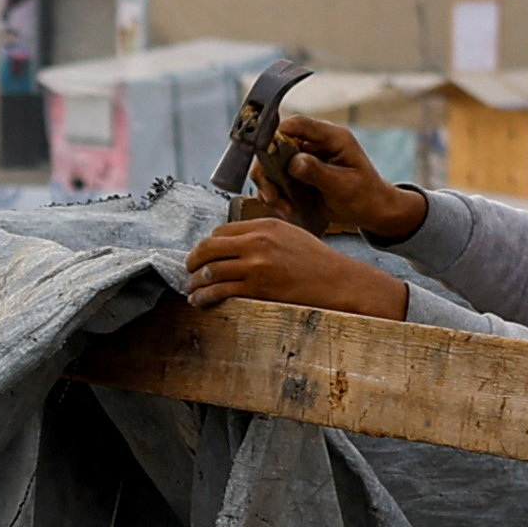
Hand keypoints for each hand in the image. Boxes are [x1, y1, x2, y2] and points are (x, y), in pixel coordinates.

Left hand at [181, 214, 414, 320]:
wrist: (339, 282)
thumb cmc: (317, 262)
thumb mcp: (290, 235)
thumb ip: (263, 236)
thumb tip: (234, 243)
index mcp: (264, 226)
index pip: (220, 231)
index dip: (206, 245)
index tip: (202, 255)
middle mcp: (257, 242)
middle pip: (208, 247)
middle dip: (192, 261)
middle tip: (188, 270)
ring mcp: (256, 265)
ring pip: (210, 270)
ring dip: (194, 282)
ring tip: (191, 289)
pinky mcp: (258, 288)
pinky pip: (219, 291)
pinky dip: (203, 296)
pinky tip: (200, 300)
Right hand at [252, 114, 425, 242]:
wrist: (371, 211)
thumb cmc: (365, 196)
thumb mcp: (344, 185)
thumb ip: (318, 172)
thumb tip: (294, 162)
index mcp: (332, 137)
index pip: (299, 124)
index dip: (277, 133)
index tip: (266, 154)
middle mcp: (315, 144)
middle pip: (277, 144)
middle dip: (269, 170)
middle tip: (272, 195)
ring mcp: (305, 159)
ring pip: (272, 164)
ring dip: (271, 186)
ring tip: (282, 207)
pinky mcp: (298, 174)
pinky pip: (276, 179)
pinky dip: (276, 195)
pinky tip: (287, 209)